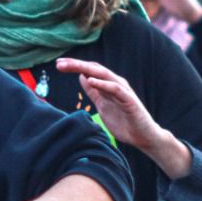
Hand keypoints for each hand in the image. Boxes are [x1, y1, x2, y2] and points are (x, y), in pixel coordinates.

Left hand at [60, 57, 191, 177]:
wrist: (143, 137)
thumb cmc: (124, 121)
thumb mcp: (103, 105)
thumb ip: (94, 92)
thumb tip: (82, 77)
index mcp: (108, 85)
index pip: (89, 71)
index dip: (74, 66)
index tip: (58, 64)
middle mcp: (115, 84)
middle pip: (94, 69)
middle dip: (77, 65)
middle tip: (60, 63)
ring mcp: (123, 91)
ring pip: (104, 75)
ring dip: (88, 69)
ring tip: (74, 67)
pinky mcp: (130, 100)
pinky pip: (116, 89)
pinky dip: (104, 84)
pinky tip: (92, 80)